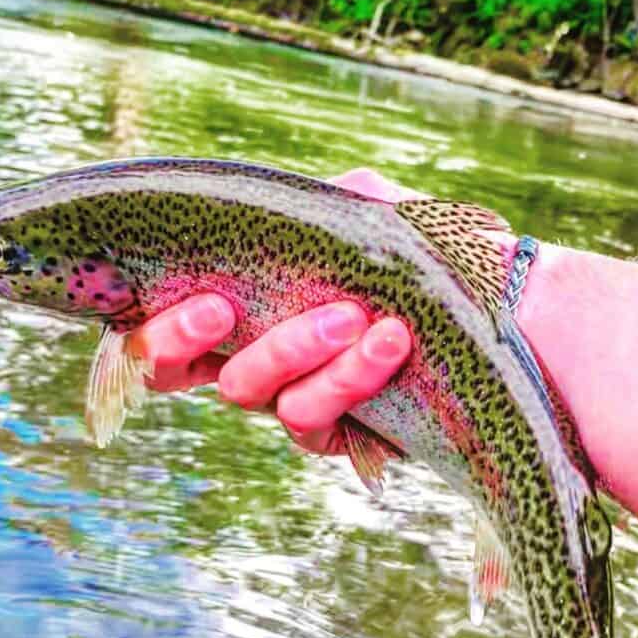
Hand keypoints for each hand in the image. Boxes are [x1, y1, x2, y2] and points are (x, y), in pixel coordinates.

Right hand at [128, 169, 414, 453]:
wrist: (488, 309)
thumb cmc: (421, 260)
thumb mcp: (373, 213)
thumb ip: (331, 201)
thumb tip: (300, 204)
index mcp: (238, 307)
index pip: (162, 318)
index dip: (149, 319)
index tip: (191, 293)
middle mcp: (247, 358)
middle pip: (171, 367)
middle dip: (181, 337)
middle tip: (219, 306)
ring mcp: (283, 398)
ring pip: (248, 391)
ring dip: (290, 349)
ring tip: (352, 316)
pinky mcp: (330, 435)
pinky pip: (311, 418)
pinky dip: (349, 375)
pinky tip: (389, 340)